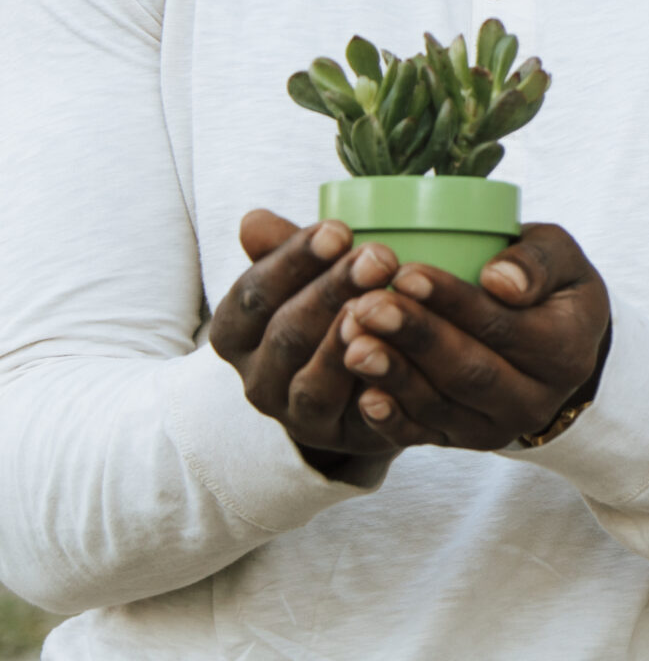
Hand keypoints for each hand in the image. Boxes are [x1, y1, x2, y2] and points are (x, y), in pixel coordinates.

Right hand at [209, 210, 411, 468]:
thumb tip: (254, 220)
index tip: (338, 229)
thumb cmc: (330, 311)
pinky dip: (376, 390)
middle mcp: (256, 379)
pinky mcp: (340, 439)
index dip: (292, 261)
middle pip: (287, 333)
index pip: (254, 294)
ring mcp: (295, 416)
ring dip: (349, 343)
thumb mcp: (307, 277)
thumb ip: (285, 250)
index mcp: (236, 334)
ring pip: (315, 381)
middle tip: (380, 257)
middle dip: (333, 292)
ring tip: (383, 306)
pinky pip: (356, 420)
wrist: (362, 382)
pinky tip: (399, 360)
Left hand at [331, 224, 611, 449]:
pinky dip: (390, 419)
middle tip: (366, 306)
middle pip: (468, 371)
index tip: (407, 274)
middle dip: (414, 338)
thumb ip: (537, 262)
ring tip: (352, 340)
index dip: (453, 302)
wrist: (553, 347)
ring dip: (392, 374)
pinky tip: (363, 395)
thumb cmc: (546, 286)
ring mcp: (497, 427)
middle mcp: (536, 400)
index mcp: (565, 352)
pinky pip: (422, 435)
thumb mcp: (561, 259)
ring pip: (439, 405)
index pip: (502, 327)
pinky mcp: (462, 440)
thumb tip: (499, 281)